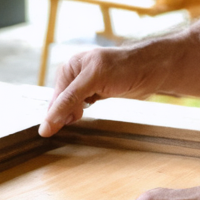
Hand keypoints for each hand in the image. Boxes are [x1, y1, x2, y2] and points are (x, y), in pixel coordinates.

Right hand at [39, 42, 177, 136]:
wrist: (153, 69)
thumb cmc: (125, 68)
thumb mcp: (93, 80)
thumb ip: (70, 99)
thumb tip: (48, 121)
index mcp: (71, 66)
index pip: (56, 96)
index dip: (53, 115)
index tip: (46, 133)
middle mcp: (77, 73)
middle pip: (61, 101)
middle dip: (64, 114)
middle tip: (70, 123)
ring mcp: (87, 82)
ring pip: (70, 105)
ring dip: (72, 114)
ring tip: (78, 118)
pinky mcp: (98, 90)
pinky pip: (81, 105)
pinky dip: (80, 112)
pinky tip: (83, 114)